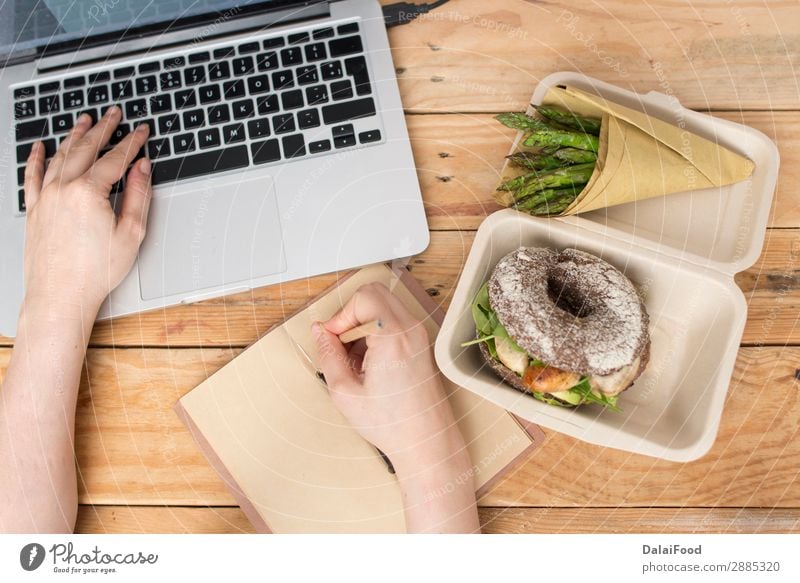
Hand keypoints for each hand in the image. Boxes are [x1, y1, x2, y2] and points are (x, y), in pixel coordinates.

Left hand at [22, 107, 151, 318]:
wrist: (60, 295)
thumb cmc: (95, 271)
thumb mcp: (130, 234)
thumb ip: (138, 196)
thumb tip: (141, 169)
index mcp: (88, 192)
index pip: (115, 159)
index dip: (131, 142)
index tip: (141, 131)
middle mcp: (63, 189)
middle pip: (85, 149)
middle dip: (103, 129)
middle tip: (113, 114)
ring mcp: (45, 197)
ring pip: (60, 156)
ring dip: (74, 136)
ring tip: (85, 121)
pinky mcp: (34, 210)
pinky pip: (32, 175)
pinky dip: (36, 157)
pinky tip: (40, 146)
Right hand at [311, 282, 463, 467]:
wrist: (427, 442)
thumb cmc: (393, 424)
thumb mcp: (345, 392)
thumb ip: (328, 355)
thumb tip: (319, 332)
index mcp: (393, 338)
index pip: (363, 298)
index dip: (340, 317)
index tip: (333, 340)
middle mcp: (411, 330)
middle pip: (374, 294)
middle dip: (351, 315)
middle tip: (342, 345)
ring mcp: (419, 336)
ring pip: (383, 307)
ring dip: (363, 326)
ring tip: (356, 362)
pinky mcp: (421, 344)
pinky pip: (393, 322)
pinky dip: (376, 334)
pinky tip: (370, 365)